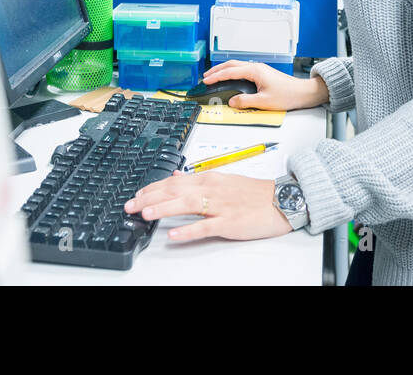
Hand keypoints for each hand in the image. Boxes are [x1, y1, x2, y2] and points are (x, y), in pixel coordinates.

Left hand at [125, 171, 291, 241]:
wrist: (281, 200)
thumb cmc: (253, 193)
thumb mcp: (223, 180)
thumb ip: (198, 180)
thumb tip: (176, 176)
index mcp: (209, 178)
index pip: (174, 181)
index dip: (153, 188)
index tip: (137, 195)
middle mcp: (212, 189)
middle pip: (175, 191)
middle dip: (150, 198)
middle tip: (130, 205)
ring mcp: (220, 205)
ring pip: (187, 205)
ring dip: (164, 209)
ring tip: (146, 214)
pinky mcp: (230, 222)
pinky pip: (205, 227)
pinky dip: (188, 231)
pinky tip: (174, 235)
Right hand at [203, 59, 327, 110]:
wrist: (302, 92)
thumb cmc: (287, 95)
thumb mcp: (264, 102)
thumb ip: (245, 101)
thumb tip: (232, 101)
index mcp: (254, 71)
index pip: (230, 72)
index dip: (216, 76)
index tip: (206, 80)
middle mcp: (256, 67)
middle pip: (231, 65)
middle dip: (217, 70)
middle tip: (205, 76)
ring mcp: (259, 69)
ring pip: (236, 66)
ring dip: (224, 70)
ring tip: (214, 76)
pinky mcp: (262, 73)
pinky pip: (242, 69)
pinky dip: (232, 72)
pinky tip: (230, 78)